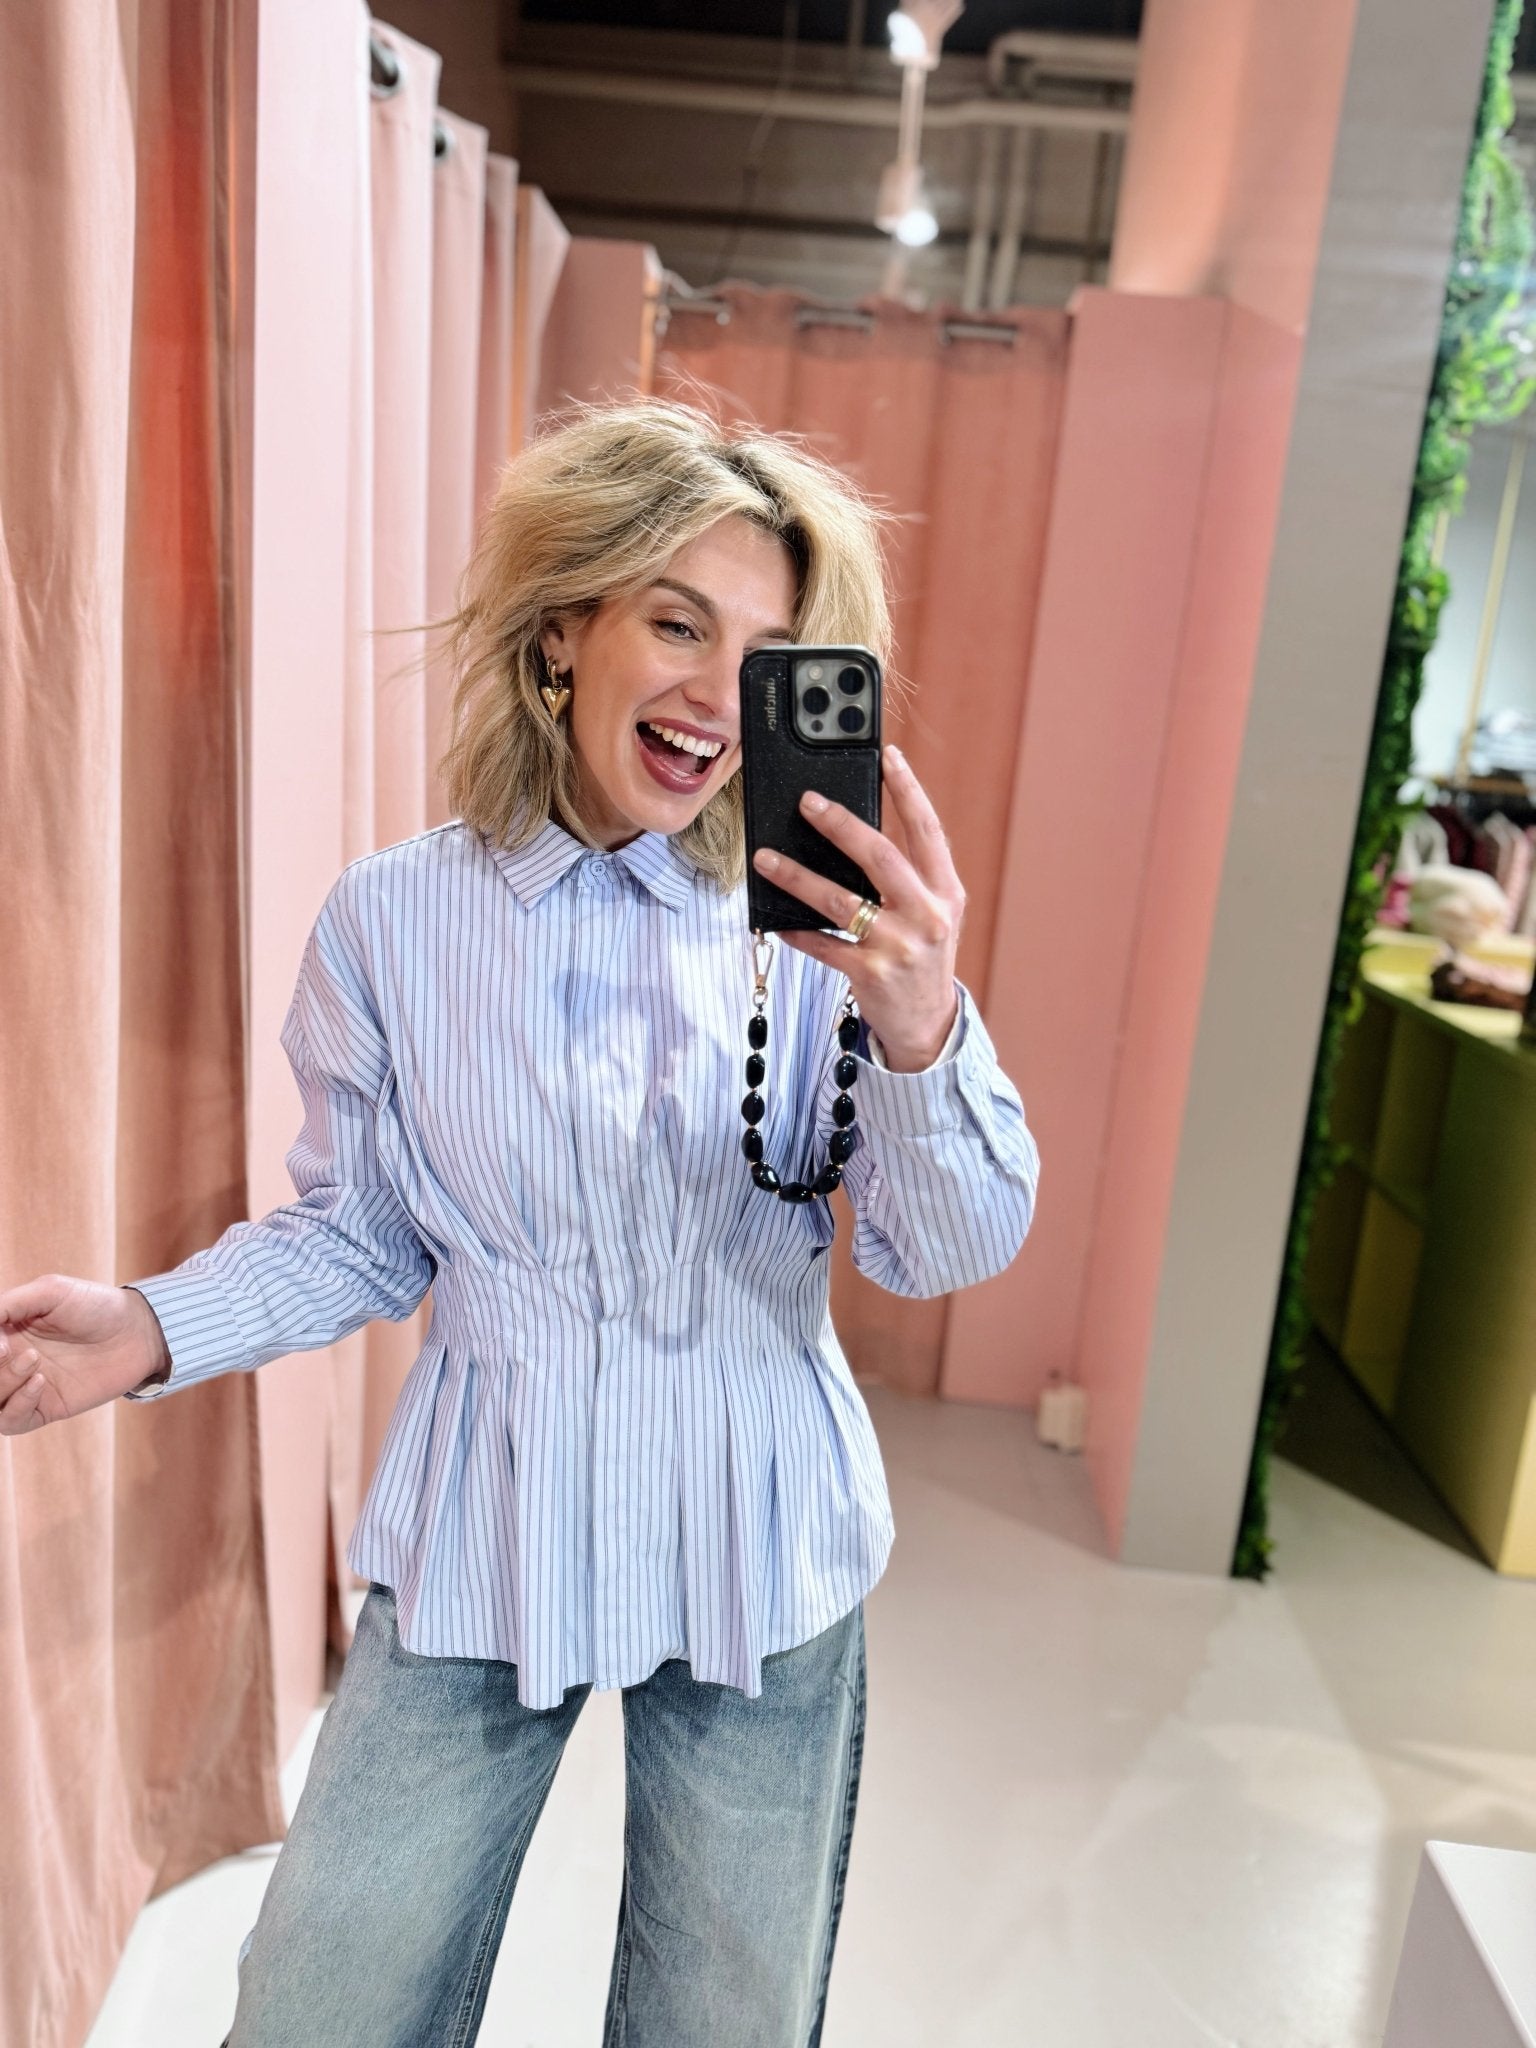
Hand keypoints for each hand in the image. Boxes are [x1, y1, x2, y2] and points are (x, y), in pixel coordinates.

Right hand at [0, 1276, 170, 1434]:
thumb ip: (7, 1305)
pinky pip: (12, 1422)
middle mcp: (8, 1361)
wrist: (137, 1331)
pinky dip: (17, 1405)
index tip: (1, 1341)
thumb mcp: (50, 1292)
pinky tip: (39, 1381)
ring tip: (33, 1359)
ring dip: (1, 1383)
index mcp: (4, 1331)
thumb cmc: (95, 1305)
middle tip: (7, 1349)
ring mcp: (24, 1386)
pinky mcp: (46, 1408)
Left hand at [752, 744, 964, 1071]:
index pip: (928, 831)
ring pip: (840, 900)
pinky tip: (774, 916)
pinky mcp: (870, 974)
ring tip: (766, 858)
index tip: (888, 756)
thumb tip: (854, 832)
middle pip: (881, 856)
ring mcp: (899, 947)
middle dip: (841, 824)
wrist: (928, 1024)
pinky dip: (795, 929)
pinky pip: (822, 944)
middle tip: (807, 802)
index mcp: (946, 893)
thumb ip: (910, 877)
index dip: (909, 790)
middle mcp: (927, 916)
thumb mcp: (934, 914)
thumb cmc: (924, 958)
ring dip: (797, 876)